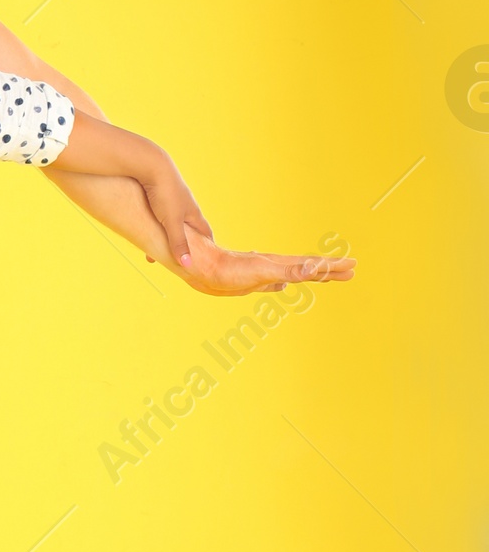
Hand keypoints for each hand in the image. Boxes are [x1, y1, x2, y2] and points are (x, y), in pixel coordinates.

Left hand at [132, 141, 209, 268]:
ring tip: (155, 250)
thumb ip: (179, 243)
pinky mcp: (158, 194)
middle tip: (180, 258)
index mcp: (193, 213)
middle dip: (185, 244)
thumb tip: (188, 266)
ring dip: (166, 236)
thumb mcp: (172, 222)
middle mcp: (185, 206)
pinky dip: (154, 225)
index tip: (209, 258)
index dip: (208, 246)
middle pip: (189, 229)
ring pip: (172, 222)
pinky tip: (143, 229)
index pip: (206, 233)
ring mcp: (172, 199)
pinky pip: (158, 214)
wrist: (150, 165)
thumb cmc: (164, 193)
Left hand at [178, 231, 354, 294]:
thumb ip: (290, 271)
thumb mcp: (263, 271)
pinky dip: (282, 284)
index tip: (353, 265)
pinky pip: (272, 282)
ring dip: (312, 275)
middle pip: (308, 268)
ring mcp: (263, 273)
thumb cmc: (229, 270)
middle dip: (330, 270)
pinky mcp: (249, 281)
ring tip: (326, 276)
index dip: (333, 266)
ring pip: (293, 274)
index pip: (313, 265)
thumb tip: (315, 268)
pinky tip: (283, 287)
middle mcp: (274, 267)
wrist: (199, 267)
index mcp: (280, 264)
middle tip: (351, 271)